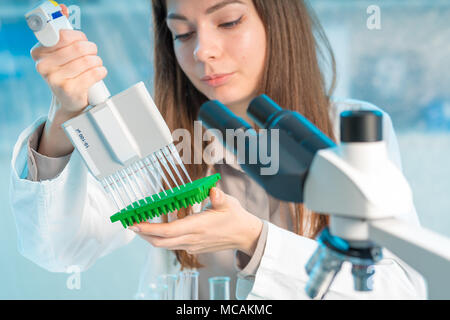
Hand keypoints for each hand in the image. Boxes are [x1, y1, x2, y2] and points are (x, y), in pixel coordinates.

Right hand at [31, 4, 106, 122]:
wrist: (69, 100)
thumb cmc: (66, 72)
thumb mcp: (61, 52)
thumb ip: (61, 29)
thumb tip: (62, 8)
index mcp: (39, 53)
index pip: (63, 36)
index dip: (77, 37)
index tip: (81, 40)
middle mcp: (44, 66)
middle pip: (78, 48)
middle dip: (91, 49)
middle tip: (92, 53)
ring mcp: (55, 80)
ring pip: (88, 61)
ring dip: (97, 61)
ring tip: (95, 64)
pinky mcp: (70, 91)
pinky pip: (93, 74)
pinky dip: (101, 71)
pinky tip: (99, 72)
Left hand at [129, 188, 263, 255]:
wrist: (244, 235)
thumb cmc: (235, 218)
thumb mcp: (229, 203)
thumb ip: (219, 197)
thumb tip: (213, 191)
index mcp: (199, 227)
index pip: (168, 231)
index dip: (149, 229)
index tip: (135, 223)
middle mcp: (193, 239)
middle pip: (160, 242)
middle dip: (143, 234)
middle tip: (130, 223)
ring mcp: (192, 245)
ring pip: (164, 245)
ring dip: (150, 237)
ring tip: (139, 225)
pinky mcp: (193, 247)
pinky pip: (172, 245)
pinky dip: (161, 238)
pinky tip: (158, 228)